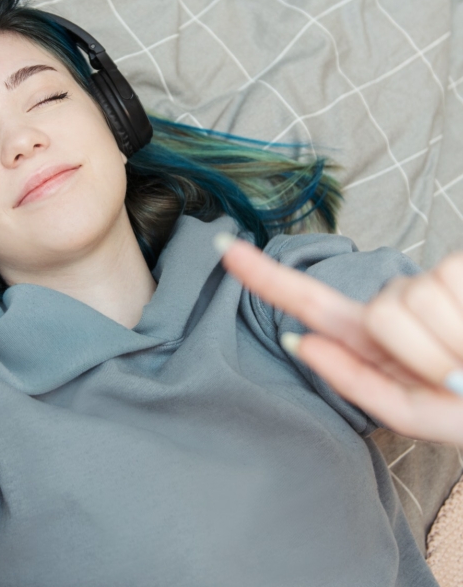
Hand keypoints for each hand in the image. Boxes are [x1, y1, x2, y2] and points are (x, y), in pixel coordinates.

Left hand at [216, 235, 462, 445]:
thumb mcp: (419, 414)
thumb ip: (359, 381)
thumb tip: (302, 340)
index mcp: (375, 339)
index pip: (309, 301)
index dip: (263, 275)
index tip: (223, 247)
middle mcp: (396, 304)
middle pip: (377, 314)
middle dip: (418, 353)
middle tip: (456, 374)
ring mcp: (430, 281)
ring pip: (410, 302)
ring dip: (450, 341)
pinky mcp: (458, 268)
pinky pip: (448, 284)